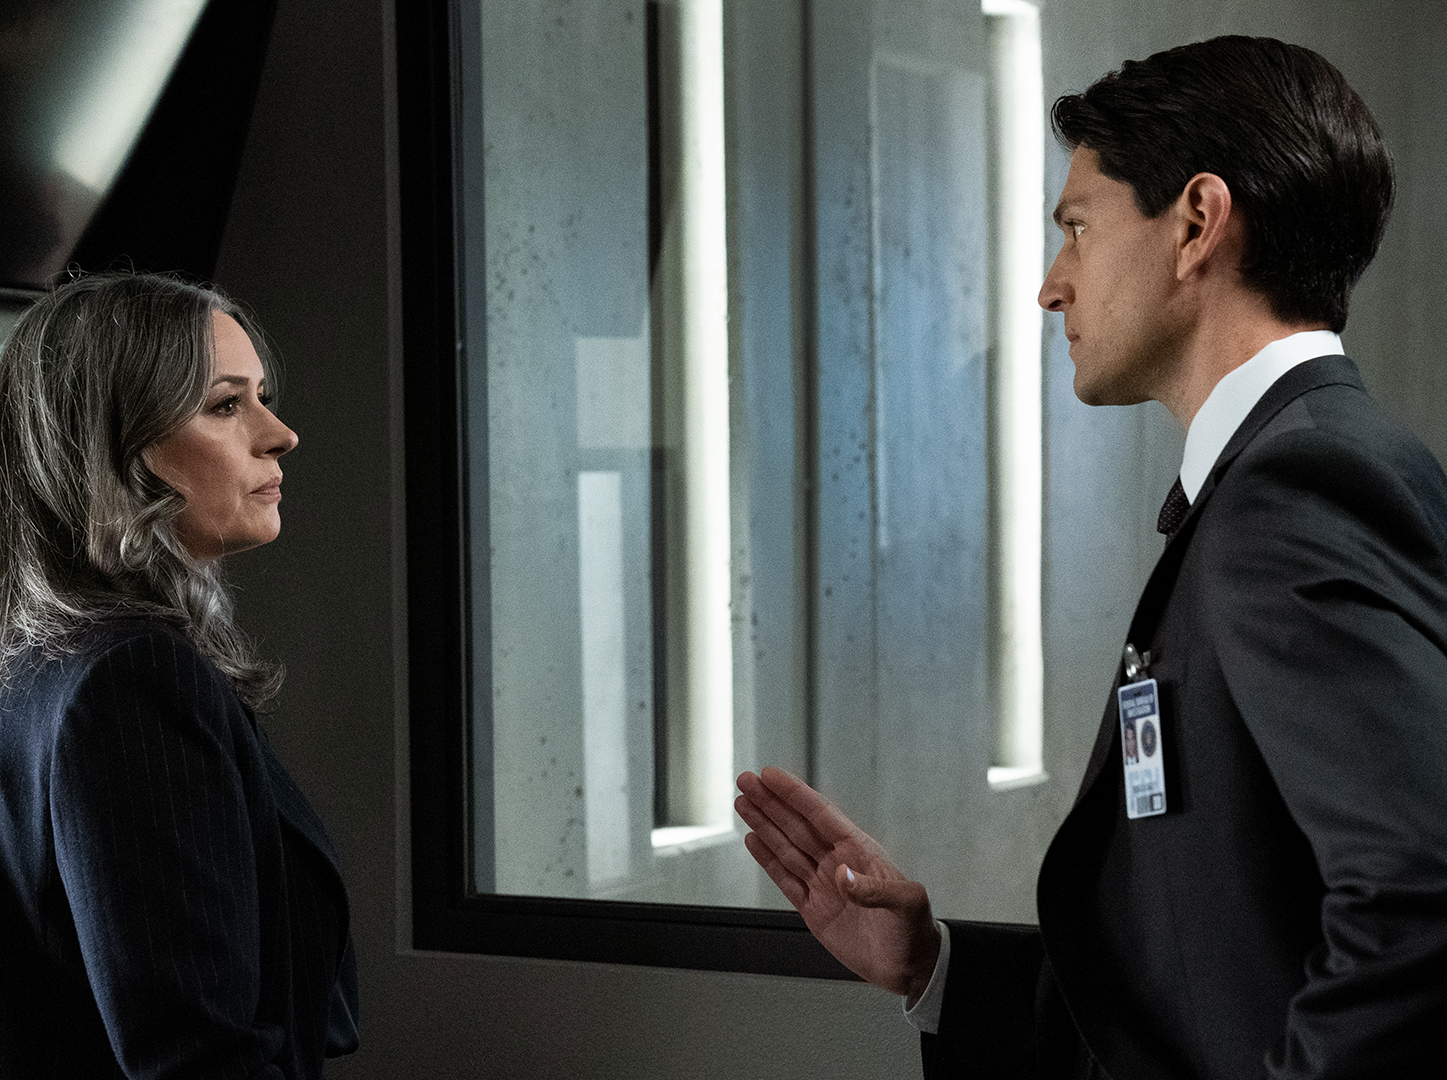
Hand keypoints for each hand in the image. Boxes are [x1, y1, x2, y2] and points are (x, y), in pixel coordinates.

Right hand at [736, 766, 940, 1000]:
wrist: (910, 967)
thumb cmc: (915, 930)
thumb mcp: (907, 904)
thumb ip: (875, 889)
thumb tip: (843, 875)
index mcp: (860, 853)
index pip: (821, 815)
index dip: (795, 795)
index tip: (771, 777)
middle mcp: (838, 863)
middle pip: (796, 825)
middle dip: (771, 803)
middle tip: (747, 781)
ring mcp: (823, 885)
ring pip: (786, 847)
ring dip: (764, 825)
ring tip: (744, 803)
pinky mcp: (813, 909)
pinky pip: (785, 879)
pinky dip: (767, 859)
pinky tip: (754, 841)